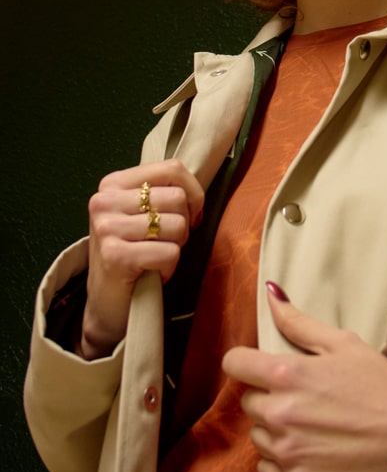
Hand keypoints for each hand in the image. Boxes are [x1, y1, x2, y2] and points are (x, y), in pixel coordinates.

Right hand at [81, 159, 203, 359]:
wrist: (106, 303)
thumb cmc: (131, 254)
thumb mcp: (139, 213)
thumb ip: (162, 193)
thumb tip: (197, 191)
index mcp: (112, 183)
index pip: (172, 168)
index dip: (193, 192)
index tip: (191, 213)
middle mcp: (105, 201)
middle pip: (177, 197)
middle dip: (184, 224)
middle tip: (165, 242)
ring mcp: (107, 228)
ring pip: (177, 225)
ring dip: (175, 247)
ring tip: (155, 257)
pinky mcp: (115, 256)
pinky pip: (169, 253)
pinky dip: (169, 267)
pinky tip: (151, 273)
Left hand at [222, 283, 386, 471]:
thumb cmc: (383, 388)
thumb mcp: (345, 344)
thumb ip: (299, 322)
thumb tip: (271, 293)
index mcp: (287, 374)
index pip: (235, 363)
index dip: (246, 361)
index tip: (259, 366)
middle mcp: (279, 414)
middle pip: (249, 401)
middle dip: (270, 395)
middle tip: (306, 396)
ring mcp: (286, 452)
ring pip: (258, 435)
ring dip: (276, 429)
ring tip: (315, 424)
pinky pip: (267, 469)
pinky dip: (284, 459)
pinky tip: (314, 449)